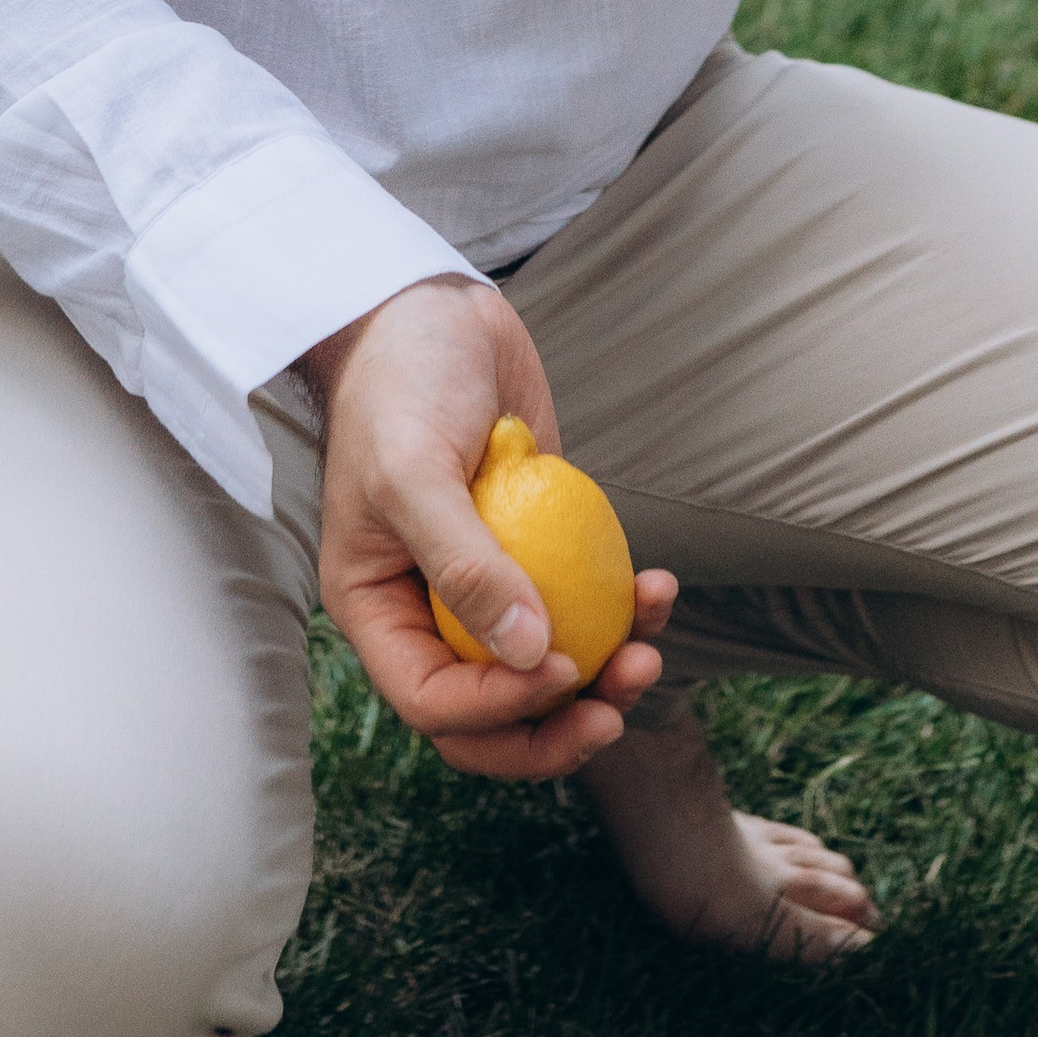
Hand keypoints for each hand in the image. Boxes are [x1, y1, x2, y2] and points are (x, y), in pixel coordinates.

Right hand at [302, 277, 676, 779]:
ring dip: (606, 675)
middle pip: (493, 709)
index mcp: (380, 611)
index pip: (434, 702)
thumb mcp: (414, 473)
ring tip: (651, 652)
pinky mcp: (541, 547)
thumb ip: (463, 566)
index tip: (561, 670)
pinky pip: (585, 602)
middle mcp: (430, 611)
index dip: (497, 712)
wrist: (436, 312)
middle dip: (559, 724)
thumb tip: (531, 654)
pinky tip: (657, 586)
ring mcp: (490, 582)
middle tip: (619, 706)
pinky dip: (623, 608)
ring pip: (548, 667)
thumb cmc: (402, 384)